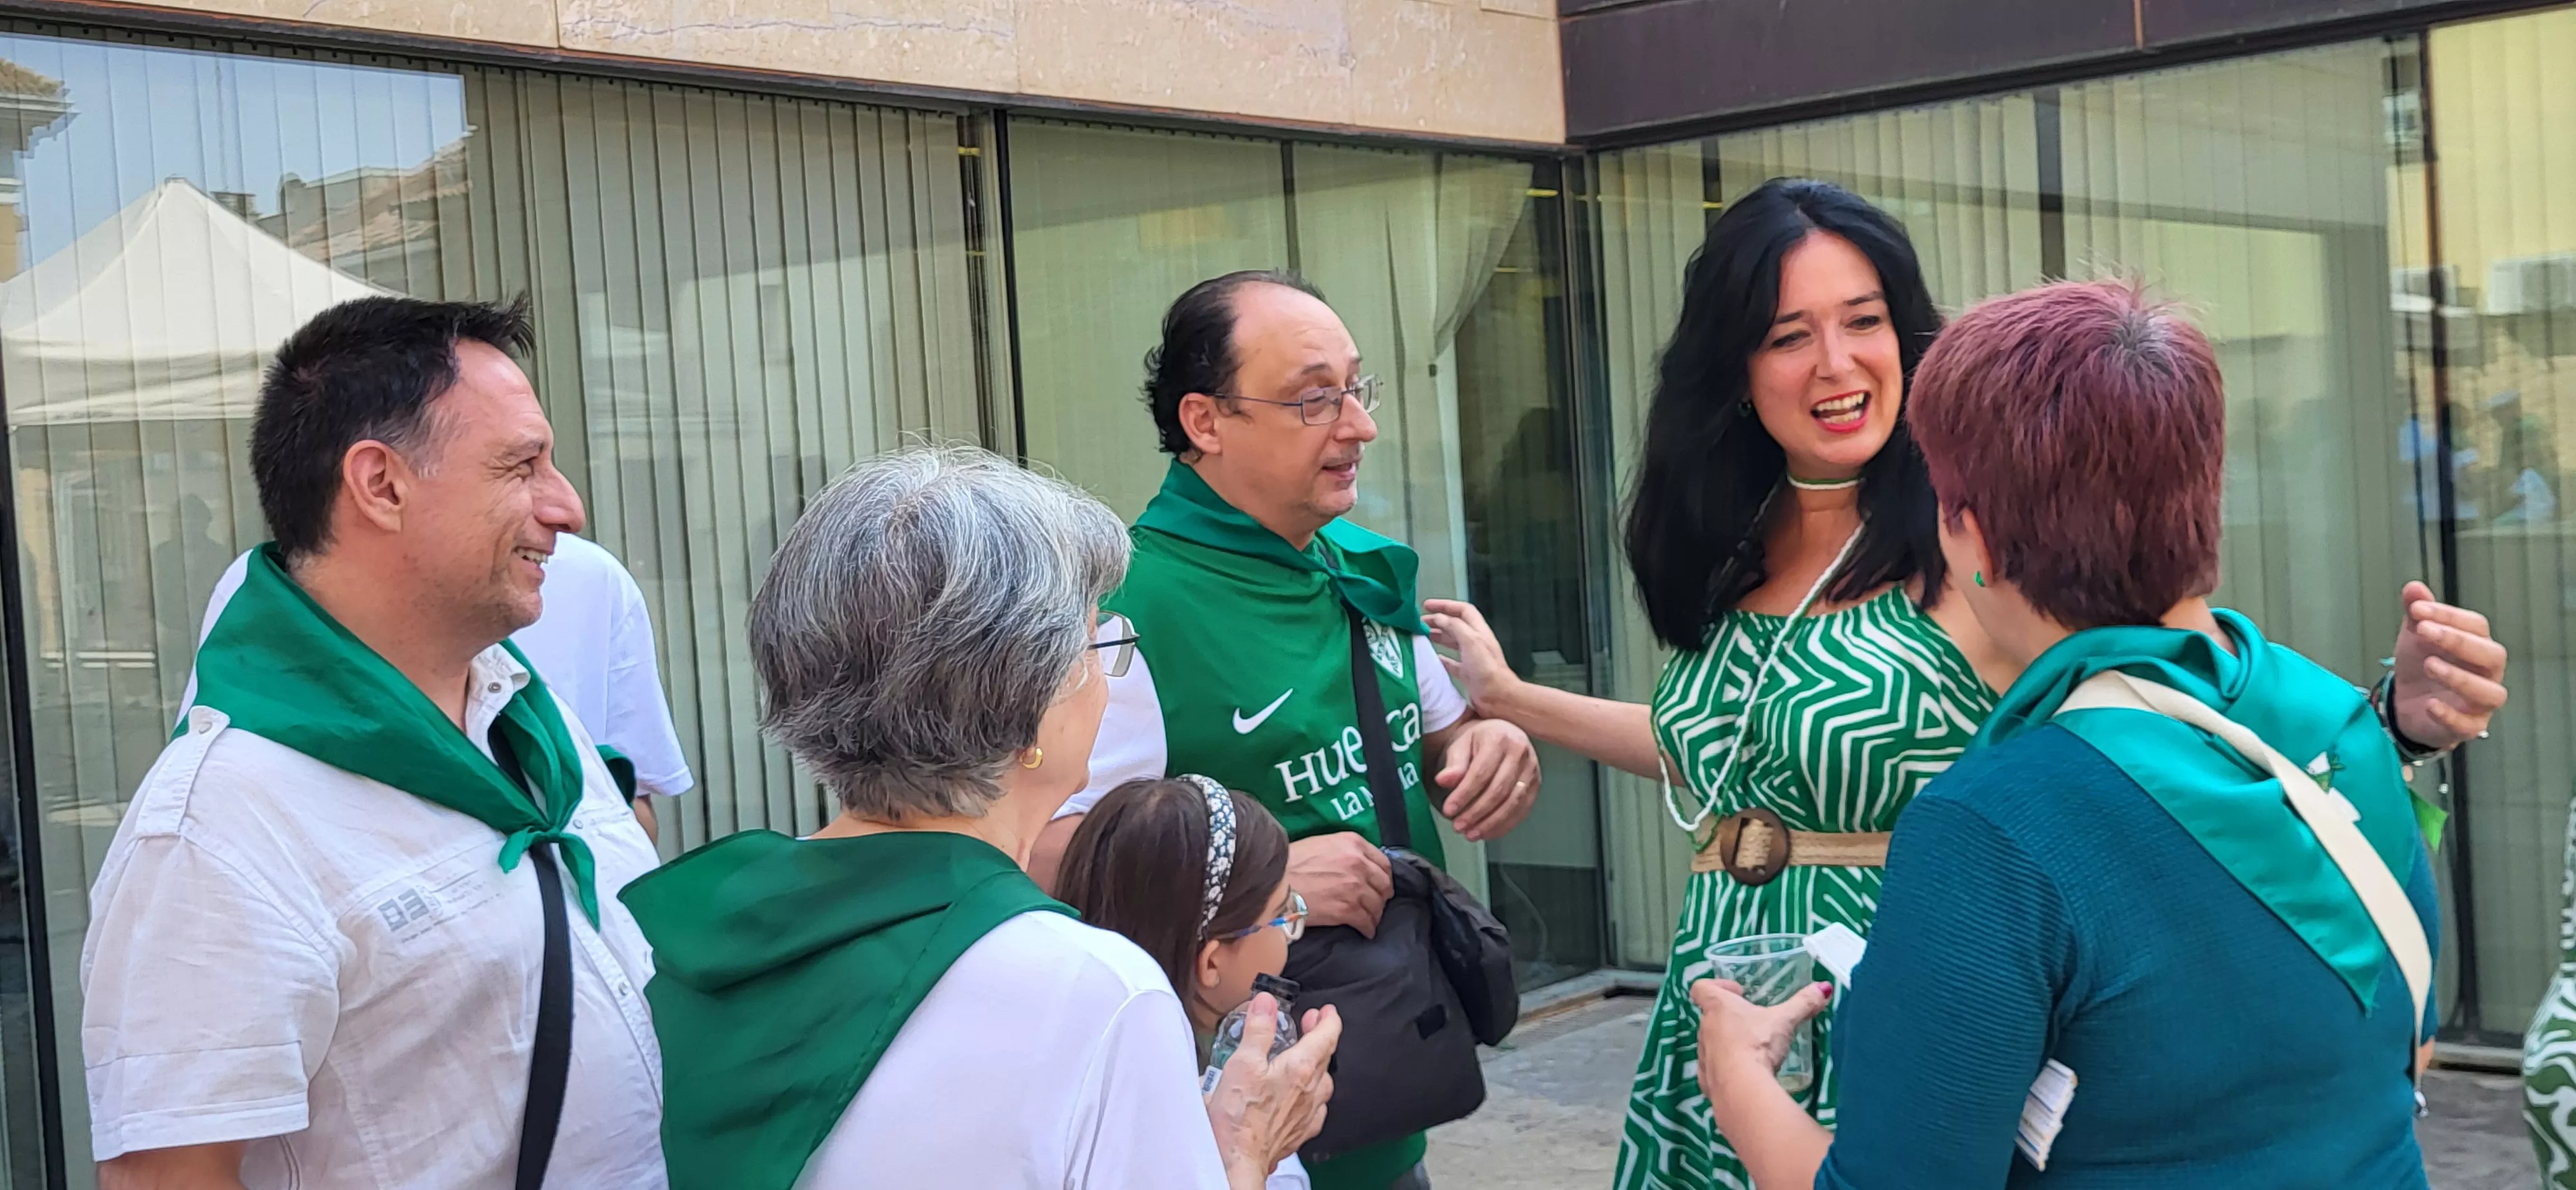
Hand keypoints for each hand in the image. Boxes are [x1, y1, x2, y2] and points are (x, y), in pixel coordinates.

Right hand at [1206, 995, 1338, 1185]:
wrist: (1238, 1159)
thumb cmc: (1239, 1116)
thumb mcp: (1243, 1062)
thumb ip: (1258, 1029)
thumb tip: (1267, 1003)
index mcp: (1301, 1068)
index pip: (1327, 1036)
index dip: (1329, 1019)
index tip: (1327, 1011)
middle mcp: (1311, 1090)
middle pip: (1326, 1056)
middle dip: (1321, 1035)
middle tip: (1312, 1023)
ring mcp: (1308, 1113)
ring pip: (1323, 1083)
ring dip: (1318, 1064)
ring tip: (1306, 1057)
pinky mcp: (1299, 1131)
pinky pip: (1316, 1108)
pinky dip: (1312, 1095)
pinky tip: (1303, 1096)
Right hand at [1288, 833, 1391, 937]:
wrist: (1276, 882)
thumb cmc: (1291, 862)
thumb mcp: (1322, 844)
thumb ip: (1344, 851)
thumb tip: (1355, 865)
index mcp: (1353, 843)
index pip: (1383, 862)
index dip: (1384, 876)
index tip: (1380, 884)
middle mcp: (1360, 864)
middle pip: (1384, 884)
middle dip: (1382, 896)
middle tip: (1377, 902)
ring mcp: (1356, 888)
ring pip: (1377, 905)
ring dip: (1375, 914)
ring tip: (1370, 919)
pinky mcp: (1348, 910)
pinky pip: (1367, 922)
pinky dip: (1368, 928)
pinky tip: (1365, 931)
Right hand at [1422, 599, 1522, 712]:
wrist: (1497, 697)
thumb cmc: (1487, 669)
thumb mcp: (1471, 641)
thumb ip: (1454, 626)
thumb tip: (1439, 617)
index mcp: (1478, 631)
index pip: (1462, 610)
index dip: (1445, 605)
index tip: (1427, 605)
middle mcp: (1475, 642)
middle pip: (1455, 625)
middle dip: (1438, 620)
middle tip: (1420, 621)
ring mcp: (1471, 658)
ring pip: (1452, 642)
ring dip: (1438, 636)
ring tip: (1422, 635)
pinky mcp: (1467, 673)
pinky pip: (1451, 663)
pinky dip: (1441, 658)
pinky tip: (1432, 658)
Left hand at [1429, 715, 1539, 842]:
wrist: (1497, 733)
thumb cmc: (1476, 740)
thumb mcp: (1460, 745)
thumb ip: (1453, 765)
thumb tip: (1443, 781)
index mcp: (1500, 738)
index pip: (1481, 773)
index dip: (1464, 795)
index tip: (1449, 810)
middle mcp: (1520, 752)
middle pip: (1498, 790)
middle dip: (1476, 812)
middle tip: (1458, 826)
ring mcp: (1532, 769)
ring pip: (1513, 803)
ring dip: (1491, 823)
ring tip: (1471, 833)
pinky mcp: (1536, 784)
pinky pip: (1523, 809)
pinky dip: (1505, 824)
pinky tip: (1488, 832)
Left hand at [1688, 979, 1829, 1109]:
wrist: (1741, 1089)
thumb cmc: (1758, 1044)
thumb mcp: (1784, 1021)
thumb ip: (1803, 1003)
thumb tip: (1824, 987)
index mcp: (1717, 1008)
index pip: (1701, 988)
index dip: (1716, 985)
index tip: (1738, 991)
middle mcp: (1704, 1030)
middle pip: (1709, 1016)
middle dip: (1729, 1018)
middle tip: (1753, 1023)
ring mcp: (1703, 1057)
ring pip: (1711, 1044)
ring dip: (1727, 1044)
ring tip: (1752, 1051)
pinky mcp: (1706, 1082)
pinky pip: (1713, 1071)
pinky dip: (1726, 1070)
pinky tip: (1745, 1076)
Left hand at [2390, 581, 2507, 749]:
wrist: (2405, 703)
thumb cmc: (2420, 665)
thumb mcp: (2415, 636)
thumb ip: (2417, 613)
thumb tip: (2413, 587)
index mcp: (2478, 645)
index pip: (2476, 625)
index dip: (2448, 615)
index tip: (2416, 609)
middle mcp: (2487, 672)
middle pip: (2492, 655)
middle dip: (2458, 641)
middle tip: (2423, 630)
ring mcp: (2480, 702)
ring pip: (2490, 692)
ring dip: (2460, 677)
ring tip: (2429, 664)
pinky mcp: (2468, 727)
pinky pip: (2469, 725)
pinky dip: (2450, 714)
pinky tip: (2430, 704)